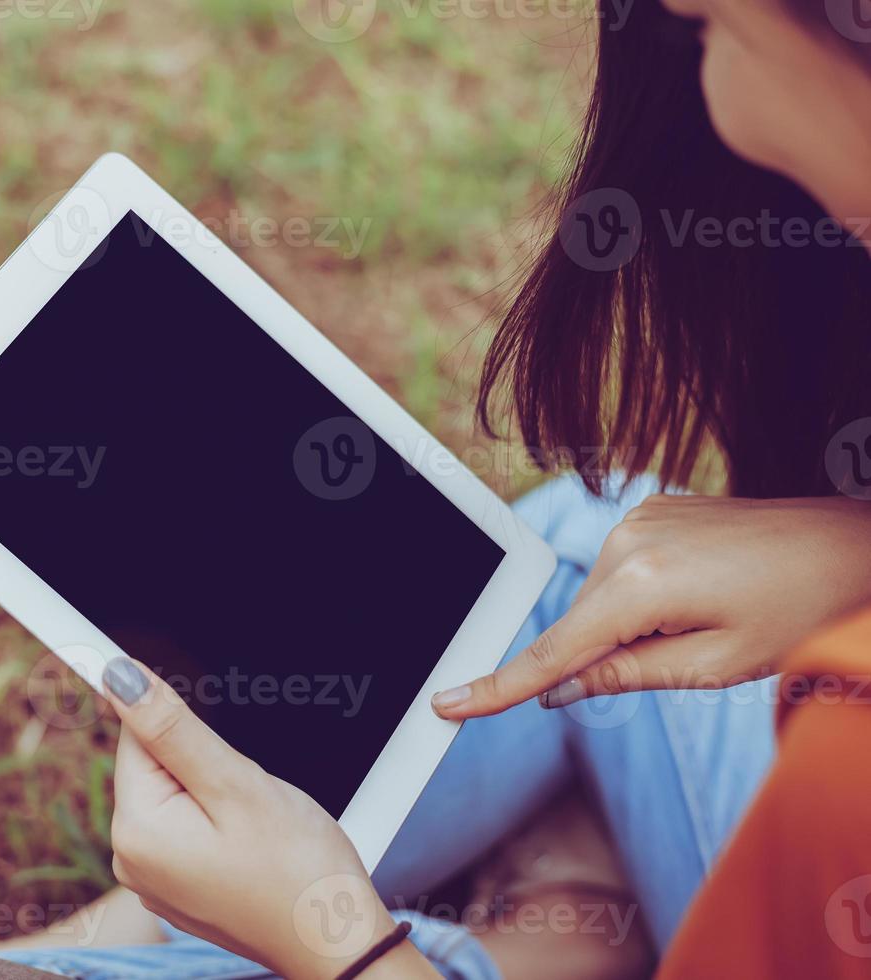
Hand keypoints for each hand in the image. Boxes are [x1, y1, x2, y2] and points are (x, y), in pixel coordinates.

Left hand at [100, 658, 433, 979]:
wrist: (336, 944)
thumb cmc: (299, 871)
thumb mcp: (236, 784)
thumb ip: (172, 728)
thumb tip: (120, 678)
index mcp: (136, 831)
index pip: (135, 735)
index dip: (179, 720)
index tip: (213, 740)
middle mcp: (131, 860)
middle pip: (154, 766)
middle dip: (203, 762)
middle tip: (248, 797)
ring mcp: (153, 878)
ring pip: (175, 794)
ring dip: (214, 792)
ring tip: (254, 825)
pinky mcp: (177, 886)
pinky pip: (187, 827)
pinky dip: (218, 821)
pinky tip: (250, 844)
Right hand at [431, 494, 870, 717]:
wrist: (852, 543)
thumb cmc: (802, 609)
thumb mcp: (718, 664)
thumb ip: (627, 675)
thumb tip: (562, 688)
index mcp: (642, 584)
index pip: (555, 651)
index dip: (499, 686)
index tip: (447, 704)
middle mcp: (628, 540)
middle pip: (578, 624)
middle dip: (608, 653)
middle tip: (690, 650)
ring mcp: (638, 517)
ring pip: (598, 598)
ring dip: (628, 623)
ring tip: (709, 614)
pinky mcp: (651, 508)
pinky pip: (620, 569)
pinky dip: (639, 595)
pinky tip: (698, 589)